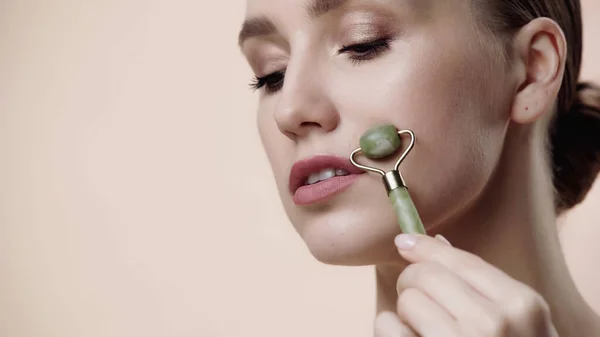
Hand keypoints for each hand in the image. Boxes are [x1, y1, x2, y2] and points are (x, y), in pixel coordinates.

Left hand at [374, 234, 557, 336]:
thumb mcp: (519, 321)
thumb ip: (482, 284)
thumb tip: (435, 242)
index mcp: (519, 305)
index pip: (458, 260)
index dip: (425, 248)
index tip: (404, 242)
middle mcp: (491, 324)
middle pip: (425, 275)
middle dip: (414, 281)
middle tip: (419, 296)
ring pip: (407, 300)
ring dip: (406, 311)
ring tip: (424, 327)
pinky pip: (387, 326)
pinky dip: (390, 329)